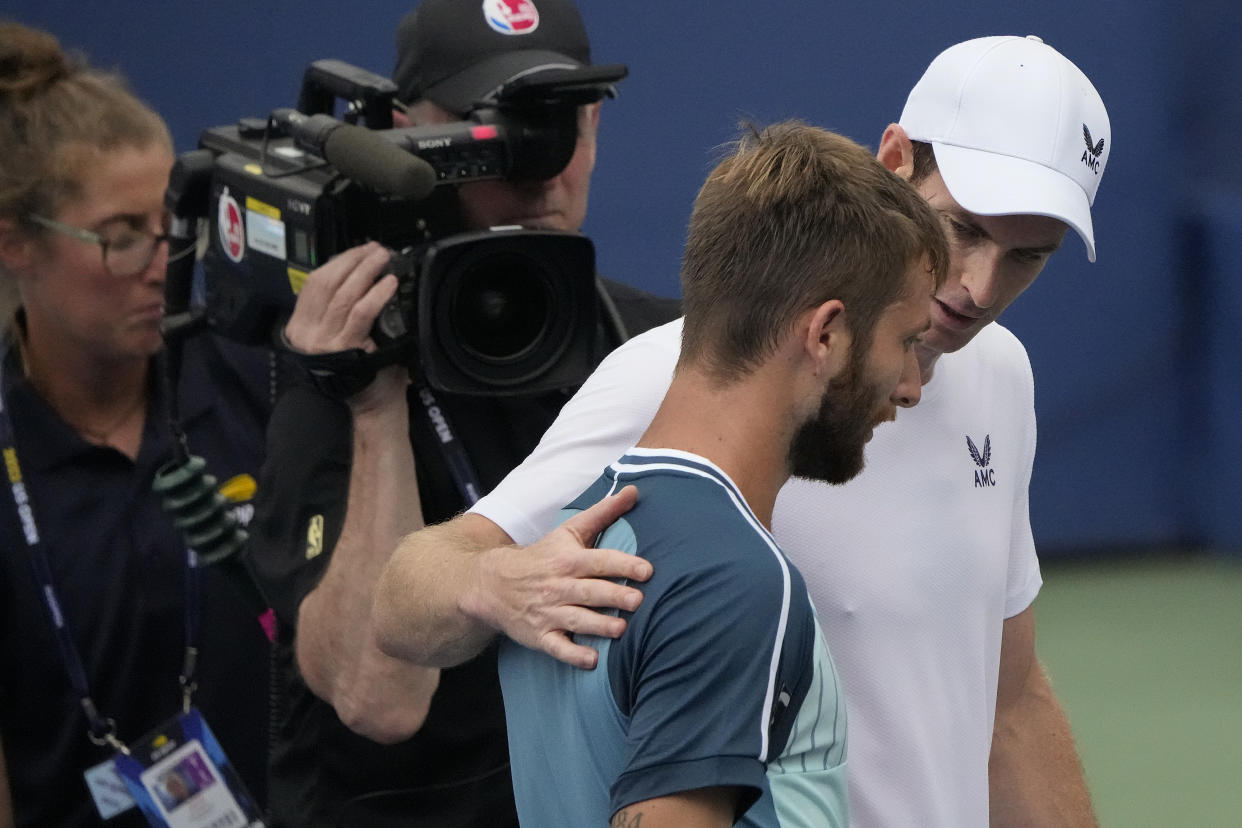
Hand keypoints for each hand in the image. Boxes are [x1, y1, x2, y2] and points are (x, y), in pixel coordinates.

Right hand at [284, 241, 406, 408]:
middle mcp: (307, 333)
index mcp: (301, 326)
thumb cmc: (363, 371)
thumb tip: (358, 274)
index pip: (315, 283)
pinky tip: (389, 283)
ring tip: (383, 259)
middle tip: (375, 250)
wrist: (372, 407)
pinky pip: (359, 313)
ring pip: (342, 294)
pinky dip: (375, 295)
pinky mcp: (344, 349)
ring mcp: (323, 342)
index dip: (339, 262)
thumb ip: (339, 311)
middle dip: (353, 261)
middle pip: (327, 282)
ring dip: (365, 272)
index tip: (359, 250)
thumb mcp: (339, 336)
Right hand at [464, 485, 651, 669]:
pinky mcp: (541, 635)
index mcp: (569, 560)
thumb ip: (603, 513)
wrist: (494, 583)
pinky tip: (592, 660)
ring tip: (621, 629)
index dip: (623, 565)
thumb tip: (633, 491)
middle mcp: (559, 586)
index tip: (647, 570)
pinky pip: (557, 647)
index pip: (599, 561)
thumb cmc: (543, 556)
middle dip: (614, 596)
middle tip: (638, 601)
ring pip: (576, 620)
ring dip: (598, 625)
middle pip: (590, 592)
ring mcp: (549, 612)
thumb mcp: (569, 530)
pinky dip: (573, 655)